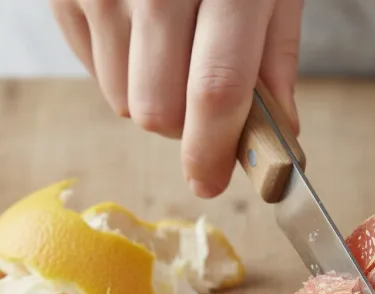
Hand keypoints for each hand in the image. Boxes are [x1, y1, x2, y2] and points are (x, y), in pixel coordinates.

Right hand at [50, 0, 302, 197]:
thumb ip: (276, 62)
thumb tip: (279, 136)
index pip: (216, 88)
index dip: (213, 150)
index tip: (211, 182)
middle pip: (158, 110)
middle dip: (184, 127)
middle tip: (201, 101)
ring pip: (123, 100)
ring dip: (154, 97)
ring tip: (171, 49)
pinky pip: (95, 71)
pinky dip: (123, 69)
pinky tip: (141, 30)